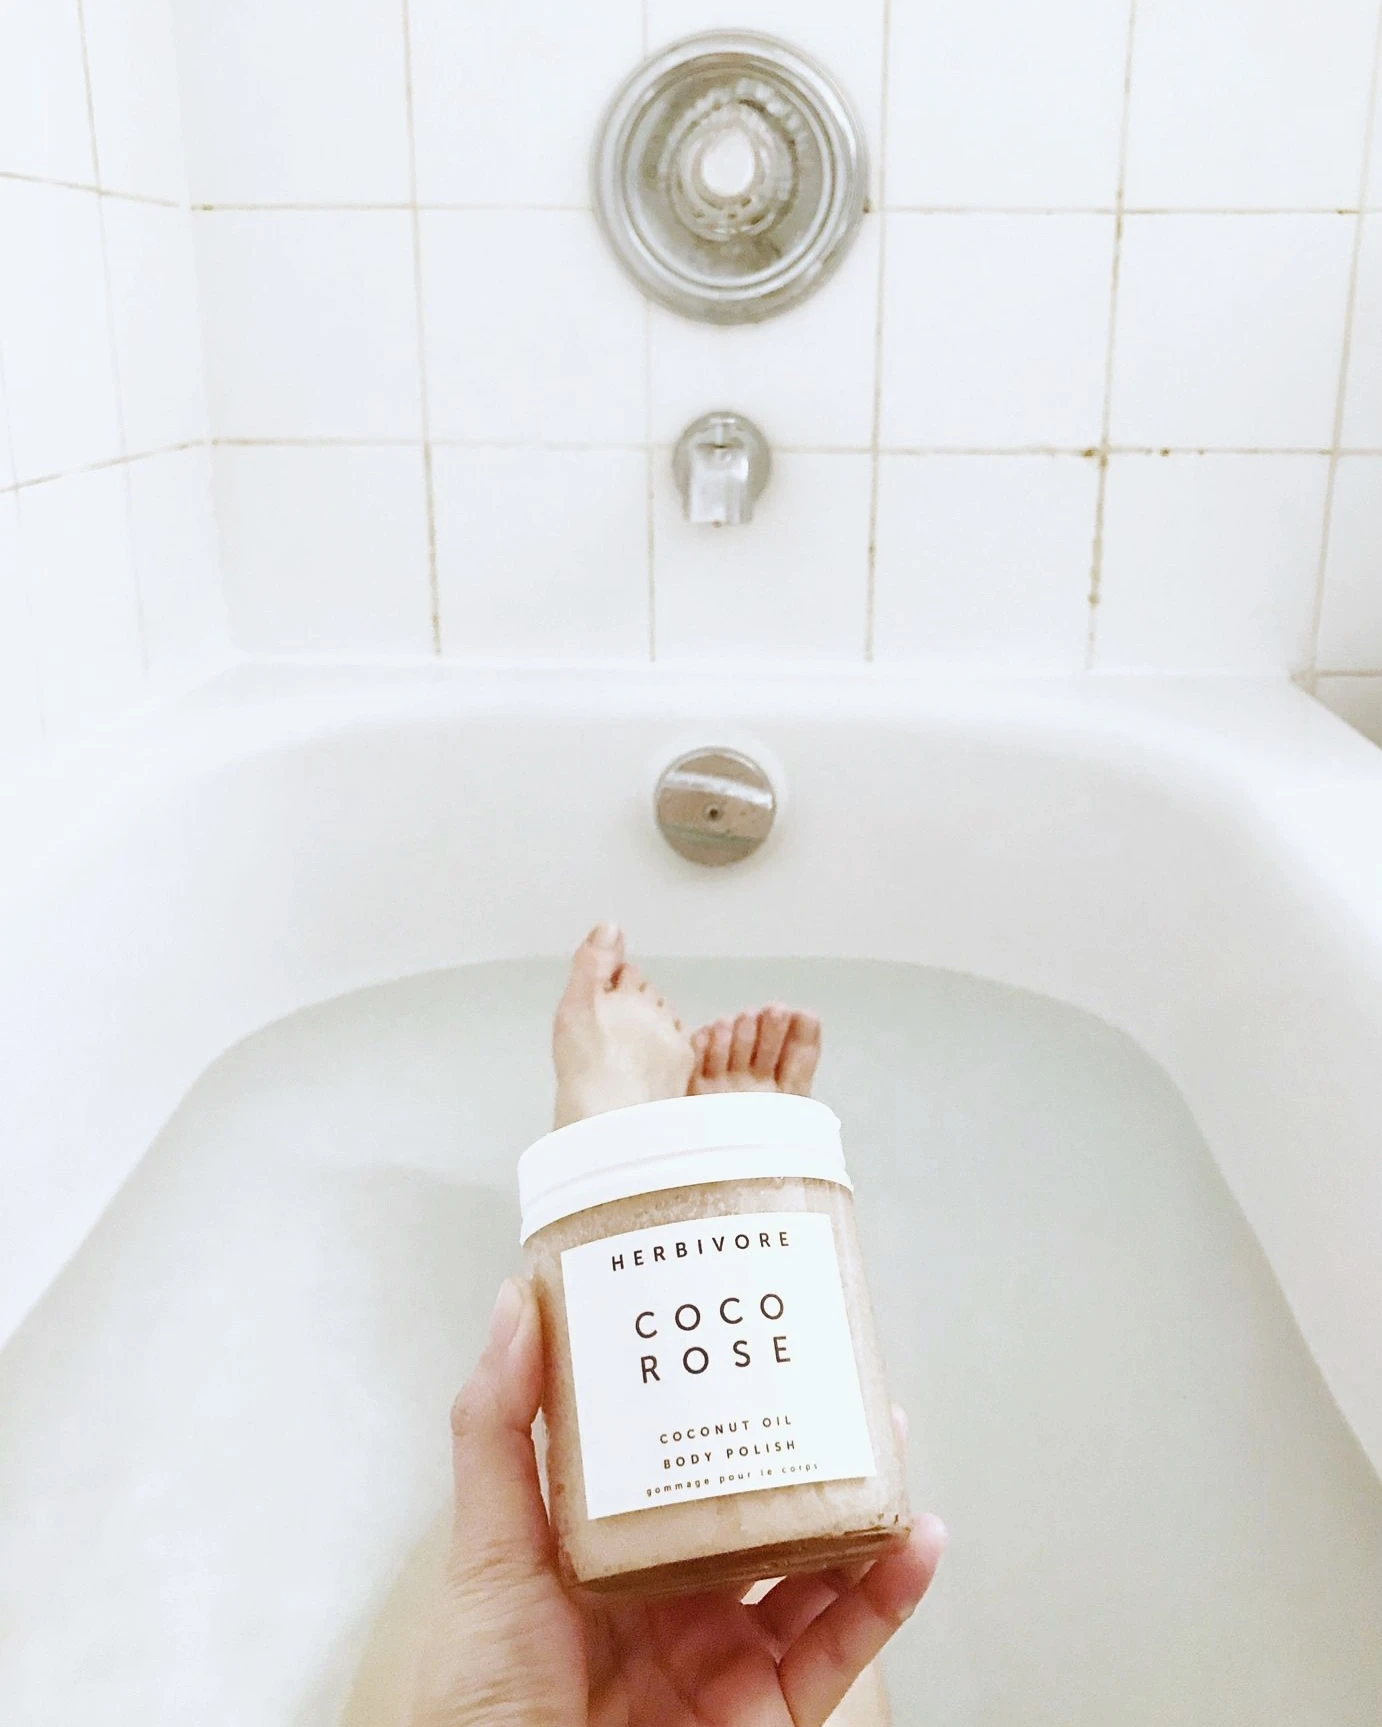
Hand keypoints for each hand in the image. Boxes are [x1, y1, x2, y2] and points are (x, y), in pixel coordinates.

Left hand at [410, 1278, 945, 1725]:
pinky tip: (915, 1540)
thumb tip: (516, 1305)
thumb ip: (498, 1431)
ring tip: (887, 1433)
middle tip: (832, 1367)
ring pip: (815, 1563)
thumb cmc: (485, 1704)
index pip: (672, 1454)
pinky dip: (889, 1594)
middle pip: (758, 1501)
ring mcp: (728, 1652)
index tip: (739, 1323)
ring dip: (861, 1502)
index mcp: (610, 1549)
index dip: (709, 1392)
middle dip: (801, 1437)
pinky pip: (843, 1646)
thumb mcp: (487, 1552)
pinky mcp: (771, 1712)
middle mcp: (677, 1594)